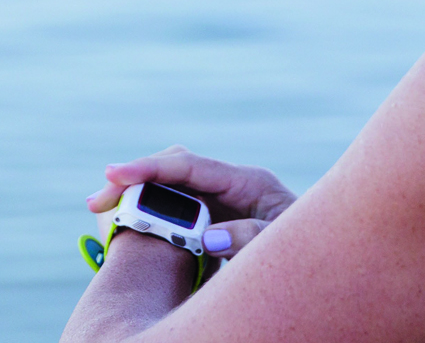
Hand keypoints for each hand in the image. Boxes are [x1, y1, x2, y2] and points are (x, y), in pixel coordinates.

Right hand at [86, 145, 295, 258]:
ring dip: (137, 198)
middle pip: (171, 171)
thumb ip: (251, 238)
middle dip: (132, 181)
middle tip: (94, 203)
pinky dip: (152, 215)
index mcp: (248, 183)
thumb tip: (208, 237)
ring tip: (102, 213)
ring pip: (169, 188)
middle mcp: (231, 184)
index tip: (114, 174)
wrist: (330, 258)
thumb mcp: (285, 246)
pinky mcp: (216, 218)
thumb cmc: (313, 253)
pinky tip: (129, 226)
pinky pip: (177, 209)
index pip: (189, 166)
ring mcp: (222, 200)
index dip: (150, 167)